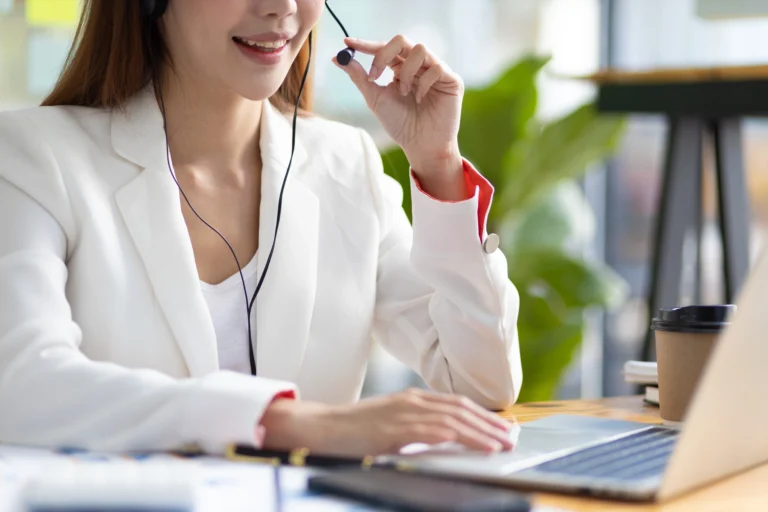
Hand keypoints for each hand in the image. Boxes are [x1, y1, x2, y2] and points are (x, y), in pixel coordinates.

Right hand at [260, 388, 515, 456]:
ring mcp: (405, 412)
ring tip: (504, 443)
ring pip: (455, 418)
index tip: (503, 426)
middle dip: (490, 422)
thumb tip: (440, 440)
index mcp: (412, 399)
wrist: (321, 427)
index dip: (482, 414)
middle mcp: (413, 401)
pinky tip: (479, 445)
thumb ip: (414, 429)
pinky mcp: (397, 428)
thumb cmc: (351, 430)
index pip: (456, 403)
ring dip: (484, 431)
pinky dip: (464, 437)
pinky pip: (439, 431)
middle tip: (512, 436)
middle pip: (461, 408)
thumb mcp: (389, 425)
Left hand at [335, 36, 464, 183]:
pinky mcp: (451, 79)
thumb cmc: (400, 125)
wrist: (420, 146)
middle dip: (384, 54)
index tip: (348, 43)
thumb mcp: (375, 99)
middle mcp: (418, 66)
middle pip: (402, 40)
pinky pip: (436, 67)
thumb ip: (359, 77)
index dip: (367, 44)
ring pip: (420, 49)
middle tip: (374, 74)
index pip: (385, 48)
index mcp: (400, 68)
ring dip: (407, 72)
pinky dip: (423, 83)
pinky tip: (420, 99)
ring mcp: (435, 71)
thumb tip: (337, 58)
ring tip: (404, 92)